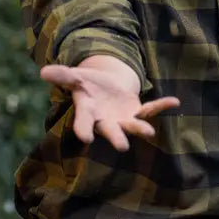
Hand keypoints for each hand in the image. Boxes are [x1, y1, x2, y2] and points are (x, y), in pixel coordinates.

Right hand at [40, 60, 178, 150]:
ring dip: (141, 129)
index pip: (83, 123)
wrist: (106, 87)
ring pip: (132, 126)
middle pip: (110, 131)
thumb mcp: (76, 77)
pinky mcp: (137, 114)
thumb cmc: (88, 85)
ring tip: (150, 133)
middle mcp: (106, 121)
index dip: (83, 130)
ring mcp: (123, 120)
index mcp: (88, 113)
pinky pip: (151, 110)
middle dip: (116, 138)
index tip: (85, 138)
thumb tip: (43, 71)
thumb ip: (62, 75)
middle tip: (122, 147)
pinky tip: (175, 101)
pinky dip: (162, 106)